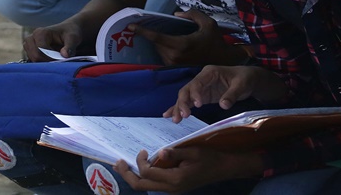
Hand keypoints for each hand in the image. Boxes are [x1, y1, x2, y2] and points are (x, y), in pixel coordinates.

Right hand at [23, 20, 84, 60]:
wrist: (67, 30)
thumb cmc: (70, 33)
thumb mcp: (73, 38)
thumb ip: (70, 47)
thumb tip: (64, 55)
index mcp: (40, 33)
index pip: (40, 50)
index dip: (51, 58)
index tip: (62, 61)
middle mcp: (31, 38)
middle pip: (35, 56)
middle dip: (48, 61)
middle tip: (60, 61)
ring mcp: (29, 45)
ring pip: (33, 60)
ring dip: (45, 63)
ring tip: (56, 59)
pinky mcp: (30, 51)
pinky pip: (33, 61)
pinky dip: (42, 63)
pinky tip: (51, 60)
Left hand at [115, 146, 260, 192]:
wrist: (223, 168)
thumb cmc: (209, 158)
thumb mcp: (193, 152)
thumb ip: (175, 153)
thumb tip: (160, 152)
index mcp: (175, 179)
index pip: (147, 173)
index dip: (140, 161)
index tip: (142, 150)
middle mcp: (171, 187)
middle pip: (141, 185)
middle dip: (127, 174)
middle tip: (118, 162)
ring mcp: (172, 189)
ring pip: (145, 187)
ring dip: (132, 176)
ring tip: (120, 166)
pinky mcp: (173, 187)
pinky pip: (152, 185)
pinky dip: (142, 177)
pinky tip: (136, 169)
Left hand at [131, 10, 237, 65]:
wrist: (225, 61)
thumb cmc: (216, 41)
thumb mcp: (208, 23)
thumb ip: (193, 14)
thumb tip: (177, 14)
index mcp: (180, 44)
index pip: (156, 37)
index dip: (142, 31)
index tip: (130, 26)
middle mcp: (175, 56)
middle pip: (156, 43)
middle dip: (152, 34)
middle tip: (150, 26)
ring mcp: (174, 64)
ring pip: (159, 50)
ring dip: (158, 42)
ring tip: (162, 34)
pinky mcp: (176, 68)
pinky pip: (163, 55)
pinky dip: (163, 48)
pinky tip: (166, 43)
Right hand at [165, 65, 276, 120]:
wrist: (249, 79)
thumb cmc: (245, 79)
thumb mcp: (241, 85)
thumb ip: (232, 95)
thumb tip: (223, 105)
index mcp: (209, 73)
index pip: (196, 83)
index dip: (195, 94)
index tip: (198, 105)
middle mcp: (201, 80)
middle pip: (186, 90)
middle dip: (182, 102)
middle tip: (182, 116)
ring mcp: (200, 88)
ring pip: (185, 97)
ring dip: (178, 107)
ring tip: (175, 120)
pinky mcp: (202, 97)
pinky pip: (188, 102)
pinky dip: (179, 108)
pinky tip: (170, 114)